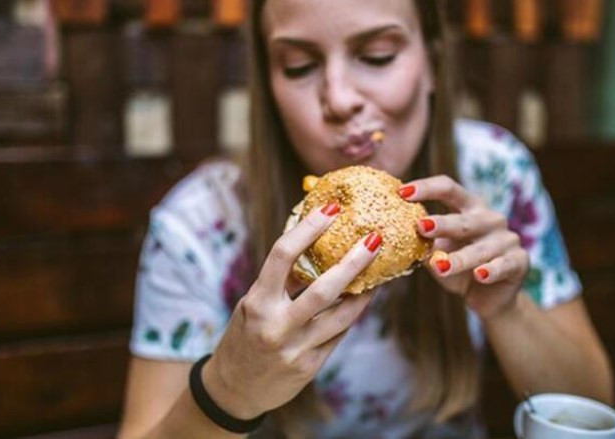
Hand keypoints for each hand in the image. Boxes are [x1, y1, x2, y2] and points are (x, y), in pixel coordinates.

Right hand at [202, 203, 381, 418]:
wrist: (234, 389)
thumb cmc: (245, 336)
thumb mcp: (253, 304)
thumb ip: (281, 281)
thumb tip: (314, 243)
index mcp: (258, 301)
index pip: (283, 255)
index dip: (309, 228)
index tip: (331, 209)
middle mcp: (276, 325)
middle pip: (324, 288)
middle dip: (354, 261)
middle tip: (375, 238)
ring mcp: (295, 348)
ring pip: (342, 316)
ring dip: (365, 292)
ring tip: (380, 273)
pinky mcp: (310, 366)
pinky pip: (339, 335)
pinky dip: (352, 315)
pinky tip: (362, 300)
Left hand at [399, 176, 528, 319]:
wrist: (489, 298)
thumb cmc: (460, 269)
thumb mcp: (439, 254)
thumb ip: (424, 243)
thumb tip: (392, 236)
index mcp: (469, 208)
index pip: (448, 189)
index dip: (427, 188)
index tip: (402, 191)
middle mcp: (490, 218)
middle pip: (464, 219)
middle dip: (442, 224)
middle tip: (421, 227)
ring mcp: (507, 239)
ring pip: (480, 249)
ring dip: (460, 259)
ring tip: (440, 267)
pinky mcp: (519, 261)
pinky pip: (503, 265)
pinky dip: (491, 270)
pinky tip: (480, 275)